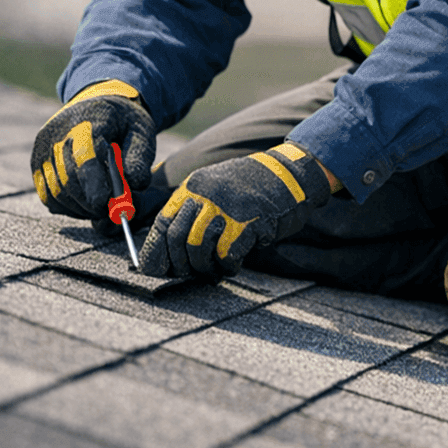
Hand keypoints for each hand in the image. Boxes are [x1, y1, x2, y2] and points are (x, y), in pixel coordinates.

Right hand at [31, 80, 155, 221]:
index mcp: (88, 121)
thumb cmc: (123, 122)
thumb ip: (140, 158)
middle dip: (90, 203)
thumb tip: (134, 185)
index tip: (108, 204)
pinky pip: (47, 195)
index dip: (94, 186)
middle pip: (68, 180)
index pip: (84, 157)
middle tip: (110, 211)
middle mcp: (58, 134)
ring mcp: (43, 148)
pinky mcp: (36, 162)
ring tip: (100, 207)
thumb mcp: (142, 132)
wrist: (97, 104)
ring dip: (79, 208)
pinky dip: (66, 206)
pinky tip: (84, 203)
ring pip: (56, 192)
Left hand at [137, 142, 334, 279]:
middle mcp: (205, 195)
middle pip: (178, 238)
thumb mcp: (215, 188)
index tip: (159, 269)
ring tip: (216, 269)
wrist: (290, 175)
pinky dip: (228, 266)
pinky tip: (234, 264)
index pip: (163, 223)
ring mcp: (226, 207)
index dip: (157, 251)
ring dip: (205, 267)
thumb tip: (169, 250)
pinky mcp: (247, 222)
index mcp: (193, 187)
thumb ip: (194, 210)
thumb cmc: (252, 189)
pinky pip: (226, 255)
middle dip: (182, 263)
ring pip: (198, 248)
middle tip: (192, 272)